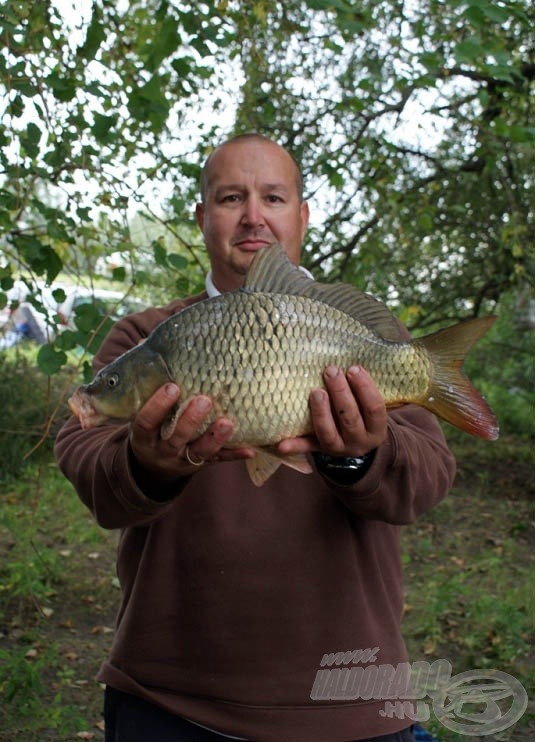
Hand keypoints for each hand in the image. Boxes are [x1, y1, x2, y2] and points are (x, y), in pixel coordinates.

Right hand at [129, 383, 253, 480]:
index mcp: (143, 436)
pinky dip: (234, 455)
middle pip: (175, 438)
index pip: (146, 422)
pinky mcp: (200, 465)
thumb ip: (148, 384)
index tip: (172, 386)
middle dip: (190, 420)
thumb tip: (151, 344)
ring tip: (228, 422)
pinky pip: (218, 460)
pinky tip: (250, 449)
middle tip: (205, 400)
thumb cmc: (151, 426)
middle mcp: (162, 450)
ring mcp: (182, 460)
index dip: (158, 406)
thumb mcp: (140, 411)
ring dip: (214, 438)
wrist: (154, 465)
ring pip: (199, 452)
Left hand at [278, 366, 386, 457]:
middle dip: (340, 393)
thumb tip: (351, 362)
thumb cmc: (362, 413)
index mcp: (376, 430)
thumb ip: (362, 390)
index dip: (365, 388)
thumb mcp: (369, 406)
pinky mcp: (320, 451)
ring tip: (316, 392)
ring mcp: (339, 450)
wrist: (356, 442)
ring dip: (321, 413)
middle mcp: (359, 442)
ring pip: (329, 434)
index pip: (374, 409)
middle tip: (330, 371)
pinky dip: (295, 446)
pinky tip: (282, 444)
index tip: (354, 368)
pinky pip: (307, 449)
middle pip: (350, 419)